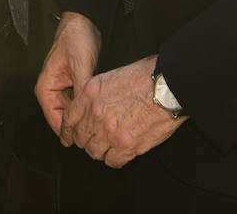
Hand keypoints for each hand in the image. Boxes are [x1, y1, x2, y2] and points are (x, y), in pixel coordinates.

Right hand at [35, 12, 100, 134]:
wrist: (83, 20)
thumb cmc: (75, 37)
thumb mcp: (80, 65)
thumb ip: (81, 90)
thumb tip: (86, 114)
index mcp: (46, 89)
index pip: (56, 121)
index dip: (72, 133)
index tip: (88, 141)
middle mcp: (53, 92)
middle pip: (65, 120)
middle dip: (81, 127)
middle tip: (99, 136)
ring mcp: (64, 90)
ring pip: (75, 113)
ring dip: (86, 118)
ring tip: (102, 126)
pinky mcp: (75, 85)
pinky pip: (82, 104)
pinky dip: (90, 108)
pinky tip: (102, 112)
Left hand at [61, 55, 187, 167]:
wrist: (168, 86)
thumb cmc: (145, 76)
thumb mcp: (111, 77)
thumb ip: (95, 94)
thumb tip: (88, 108)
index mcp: (90, 94)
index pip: (68, 119)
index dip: (68, 130)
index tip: (69, 137)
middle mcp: (96, 114)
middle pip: (81, 138)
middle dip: (86, 141)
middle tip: (93, 141)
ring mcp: (110, 132)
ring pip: (94, 152)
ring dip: (101, 150)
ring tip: (109, 146)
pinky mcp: (127, 146)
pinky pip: (112, 161)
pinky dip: (115, 159)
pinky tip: (121, 152)